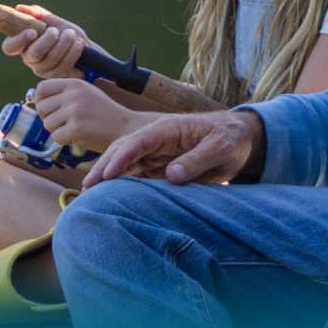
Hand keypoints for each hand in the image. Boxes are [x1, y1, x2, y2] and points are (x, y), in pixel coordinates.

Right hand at [2, 4, 90, 80]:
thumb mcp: (53, 21)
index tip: (32, 32)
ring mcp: (43, 70)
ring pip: (52, 57)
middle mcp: (30, 59)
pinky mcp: (58, 77)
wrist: (86, 48)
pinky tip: (78, 44)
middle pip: (34, 53)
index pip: (9, 47)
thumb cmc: (65, 34)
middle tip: (57, 31)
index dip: (18, 40)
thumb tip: (20, 8)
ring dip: (65, 41)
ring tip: (71, 35)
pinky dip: (74, 50)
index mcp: (23, 44)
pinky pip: (65, 63)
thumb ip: (37, 14)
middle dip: (49, 38)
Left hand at [31, 79, 145, 152]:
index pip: (41, 88)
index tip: (52, 110)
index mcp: (75, 84)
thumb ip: (64, 94)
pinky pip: (56, 137)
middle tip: (66, 123)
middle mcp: (74, 95)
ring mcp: (75, 111)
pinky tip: (80, 137)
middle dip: (49, 119)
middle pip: (41, 108)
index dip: (42, 101)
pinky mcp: (76, 129)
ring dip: (58, 131)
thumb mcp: (86, 94)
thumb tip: (35, 99)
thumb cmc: (103, 115)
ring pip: (47, 124)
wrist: (126, 129)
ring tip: (76, 129)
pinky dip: (65, 141)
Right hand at [81, 110, 264, 188]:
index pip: (138, 140)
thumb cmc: (231, 139)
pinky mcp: (159, 165)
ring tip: (89, 196)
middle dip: (103, 167)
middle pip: (123, 150)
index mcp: (169, 129)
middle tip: (86, 188)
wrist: (241, 139)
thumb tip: (172, 175)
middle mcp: (157, 139)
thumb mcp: (220, 148)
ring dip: (107, 177)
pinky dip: (121, 184)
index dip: (121, 157)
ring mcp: (156, 153)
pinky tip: (109, 198)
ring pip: (125, 162)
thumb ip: (197, 160)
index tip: (107, 174)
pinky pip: (136, 174)